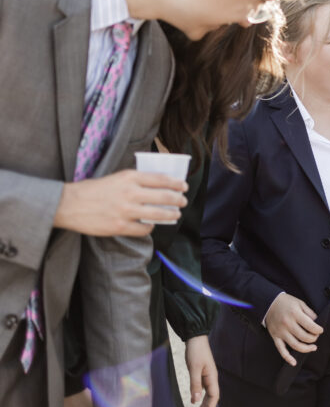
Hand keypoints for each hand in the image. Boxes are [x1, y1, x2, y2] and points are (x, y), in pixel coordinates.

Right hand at [54, 171, 187, 236]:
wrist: (69, 205)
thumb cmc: (91, 190)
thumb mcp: (115, 177)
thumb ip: (134, 180)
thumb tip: (155, 185)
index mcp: (129, 177)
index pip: (161, 179)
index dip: (176, 183)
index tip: (183, 186)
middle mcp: (130, 193)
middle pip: (164, 197)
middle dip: (178, 200)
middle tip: (183, 201)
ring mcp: (126, 211)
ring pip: (158, 215)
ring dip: (170, 215)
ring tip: (175, 214)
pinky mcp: (120, 227)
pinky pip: (143, 229)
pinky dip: (150, 228)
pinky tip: (150, 226)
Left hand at [185, 335, 218, 406]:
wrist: (195, 338)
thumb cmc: (196, 351)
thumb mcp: (194, 368)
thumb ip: (195, 384)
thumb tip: (196, 401)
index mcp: (212, 377)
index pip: (214, 397)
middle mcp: (211, 378)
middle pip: (212, 397)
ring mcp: (207, 375)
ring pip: (208, 394)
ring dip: (204, 405)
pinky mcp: (202, 373)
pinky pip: (203, 388)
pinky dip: (200, 396)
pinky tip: (196, 401)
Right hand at [264, 293, 322, 365]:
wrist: (269, 303)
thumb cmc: (286, 303)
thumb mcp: (300, 303)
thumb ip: (309, 312)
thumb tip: (317, 323)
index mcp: (295, 314)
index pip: (311, 326)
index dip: (318, 330)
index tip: (320, 330)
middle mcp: (287, 324)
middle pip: (304, 337)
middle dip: (314, 338)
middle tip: (316, 336)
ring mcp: (281, 332)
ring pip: (296, 346)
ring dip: (306, 349)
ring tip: (313, 347)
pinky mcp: (275, 337)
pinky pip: (281, 350)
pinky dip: (287, 358)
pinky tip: (294, 362)